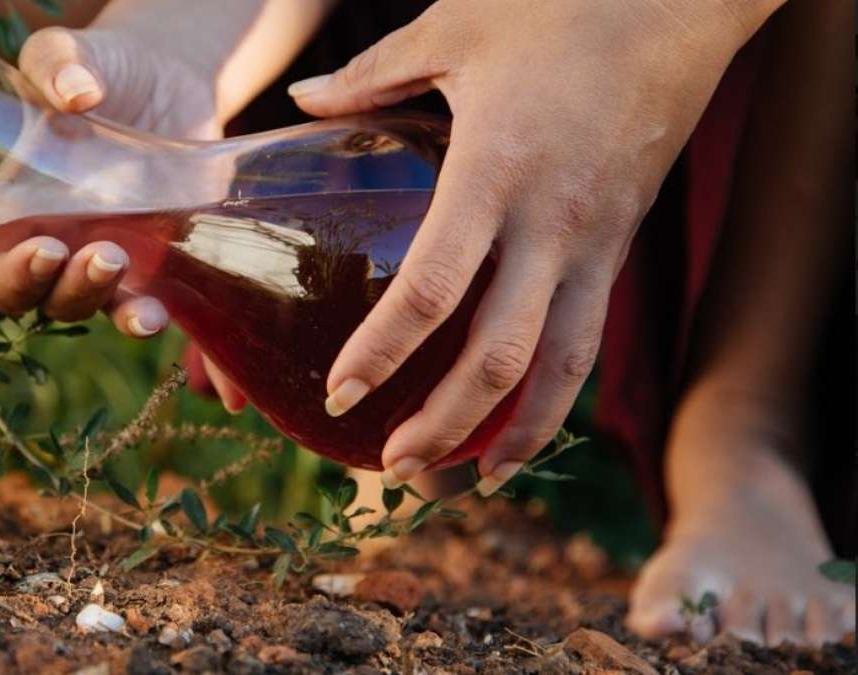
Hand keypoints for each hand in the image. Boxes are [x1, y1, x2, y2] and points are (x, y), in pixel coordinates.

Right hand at [0, 24, 246, 406]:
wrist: (168, 82)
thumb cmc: (102, 69)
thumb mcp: (71, 54)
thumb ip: (58, 64)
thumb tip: (74, 91)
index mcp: (18, 209)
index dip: (9, 273)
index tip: (42, 248)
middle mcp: (61, 246)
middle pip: (47, 300)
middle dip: (67, 290)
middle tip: (101, 255)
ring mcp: (114, 261)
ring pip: (103, 310)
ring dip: (119, 313)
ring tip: (138, 296)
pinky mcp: (163, 265)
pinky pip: (165, 310)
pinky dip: (176, 338)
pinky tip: (181, 340)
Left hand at [288, 0, 779, 488]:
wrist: (678, 8)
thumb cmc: (557, 10)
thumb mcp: (453, 31)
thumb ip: (373, 76)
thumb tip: (306, 103)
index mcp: (495, 172)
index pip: (434, 289)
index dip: (384, 352)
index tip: (341, 393)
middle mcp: (551, 225)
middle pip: (500, 355)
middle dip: (444, 422)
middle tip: (391, 464)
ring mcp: (597, 243)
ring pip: (563, 366)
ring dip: (515, 434)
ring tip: (467, 480)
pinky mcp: (623, 246)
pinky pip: (592, 339)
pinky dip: (561, 396)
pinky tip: (528, 425)